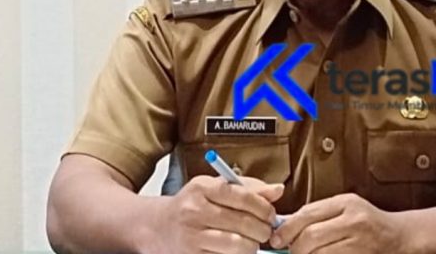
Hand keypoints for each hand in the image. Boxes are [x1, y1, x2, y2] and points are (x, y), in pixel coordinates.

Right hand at [150, 175, 283, 253]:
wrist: (157, 227)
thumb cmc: (193, 205)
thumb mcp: (215, 187)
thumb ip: (248, 187)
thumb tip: (278, 190)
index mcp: (202, 188)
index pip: (243, 196)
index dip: (264, 208)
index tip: (271, 214)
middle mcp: (194, 211)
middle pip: (244, 223)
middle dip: (263, 229)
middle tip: (266, 231)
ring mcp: (191, 237)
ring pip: (237, 246)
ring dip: (252, 246)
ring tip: (252, 242)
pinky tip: (237, 251)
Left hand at [269, 193, 406, 253]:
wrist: (400, 237)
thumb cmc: (368, 223)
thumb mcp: (347, 208)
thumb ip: (320, 213)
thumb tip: (285, 226)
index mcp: (347, 203)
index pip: (307, 214)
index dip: (287, 229)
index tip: (276, 239)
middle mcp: (354, 221)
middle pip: (311, 237)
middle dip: (295, 248)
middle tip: (290, 252)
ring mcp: (360, 243)